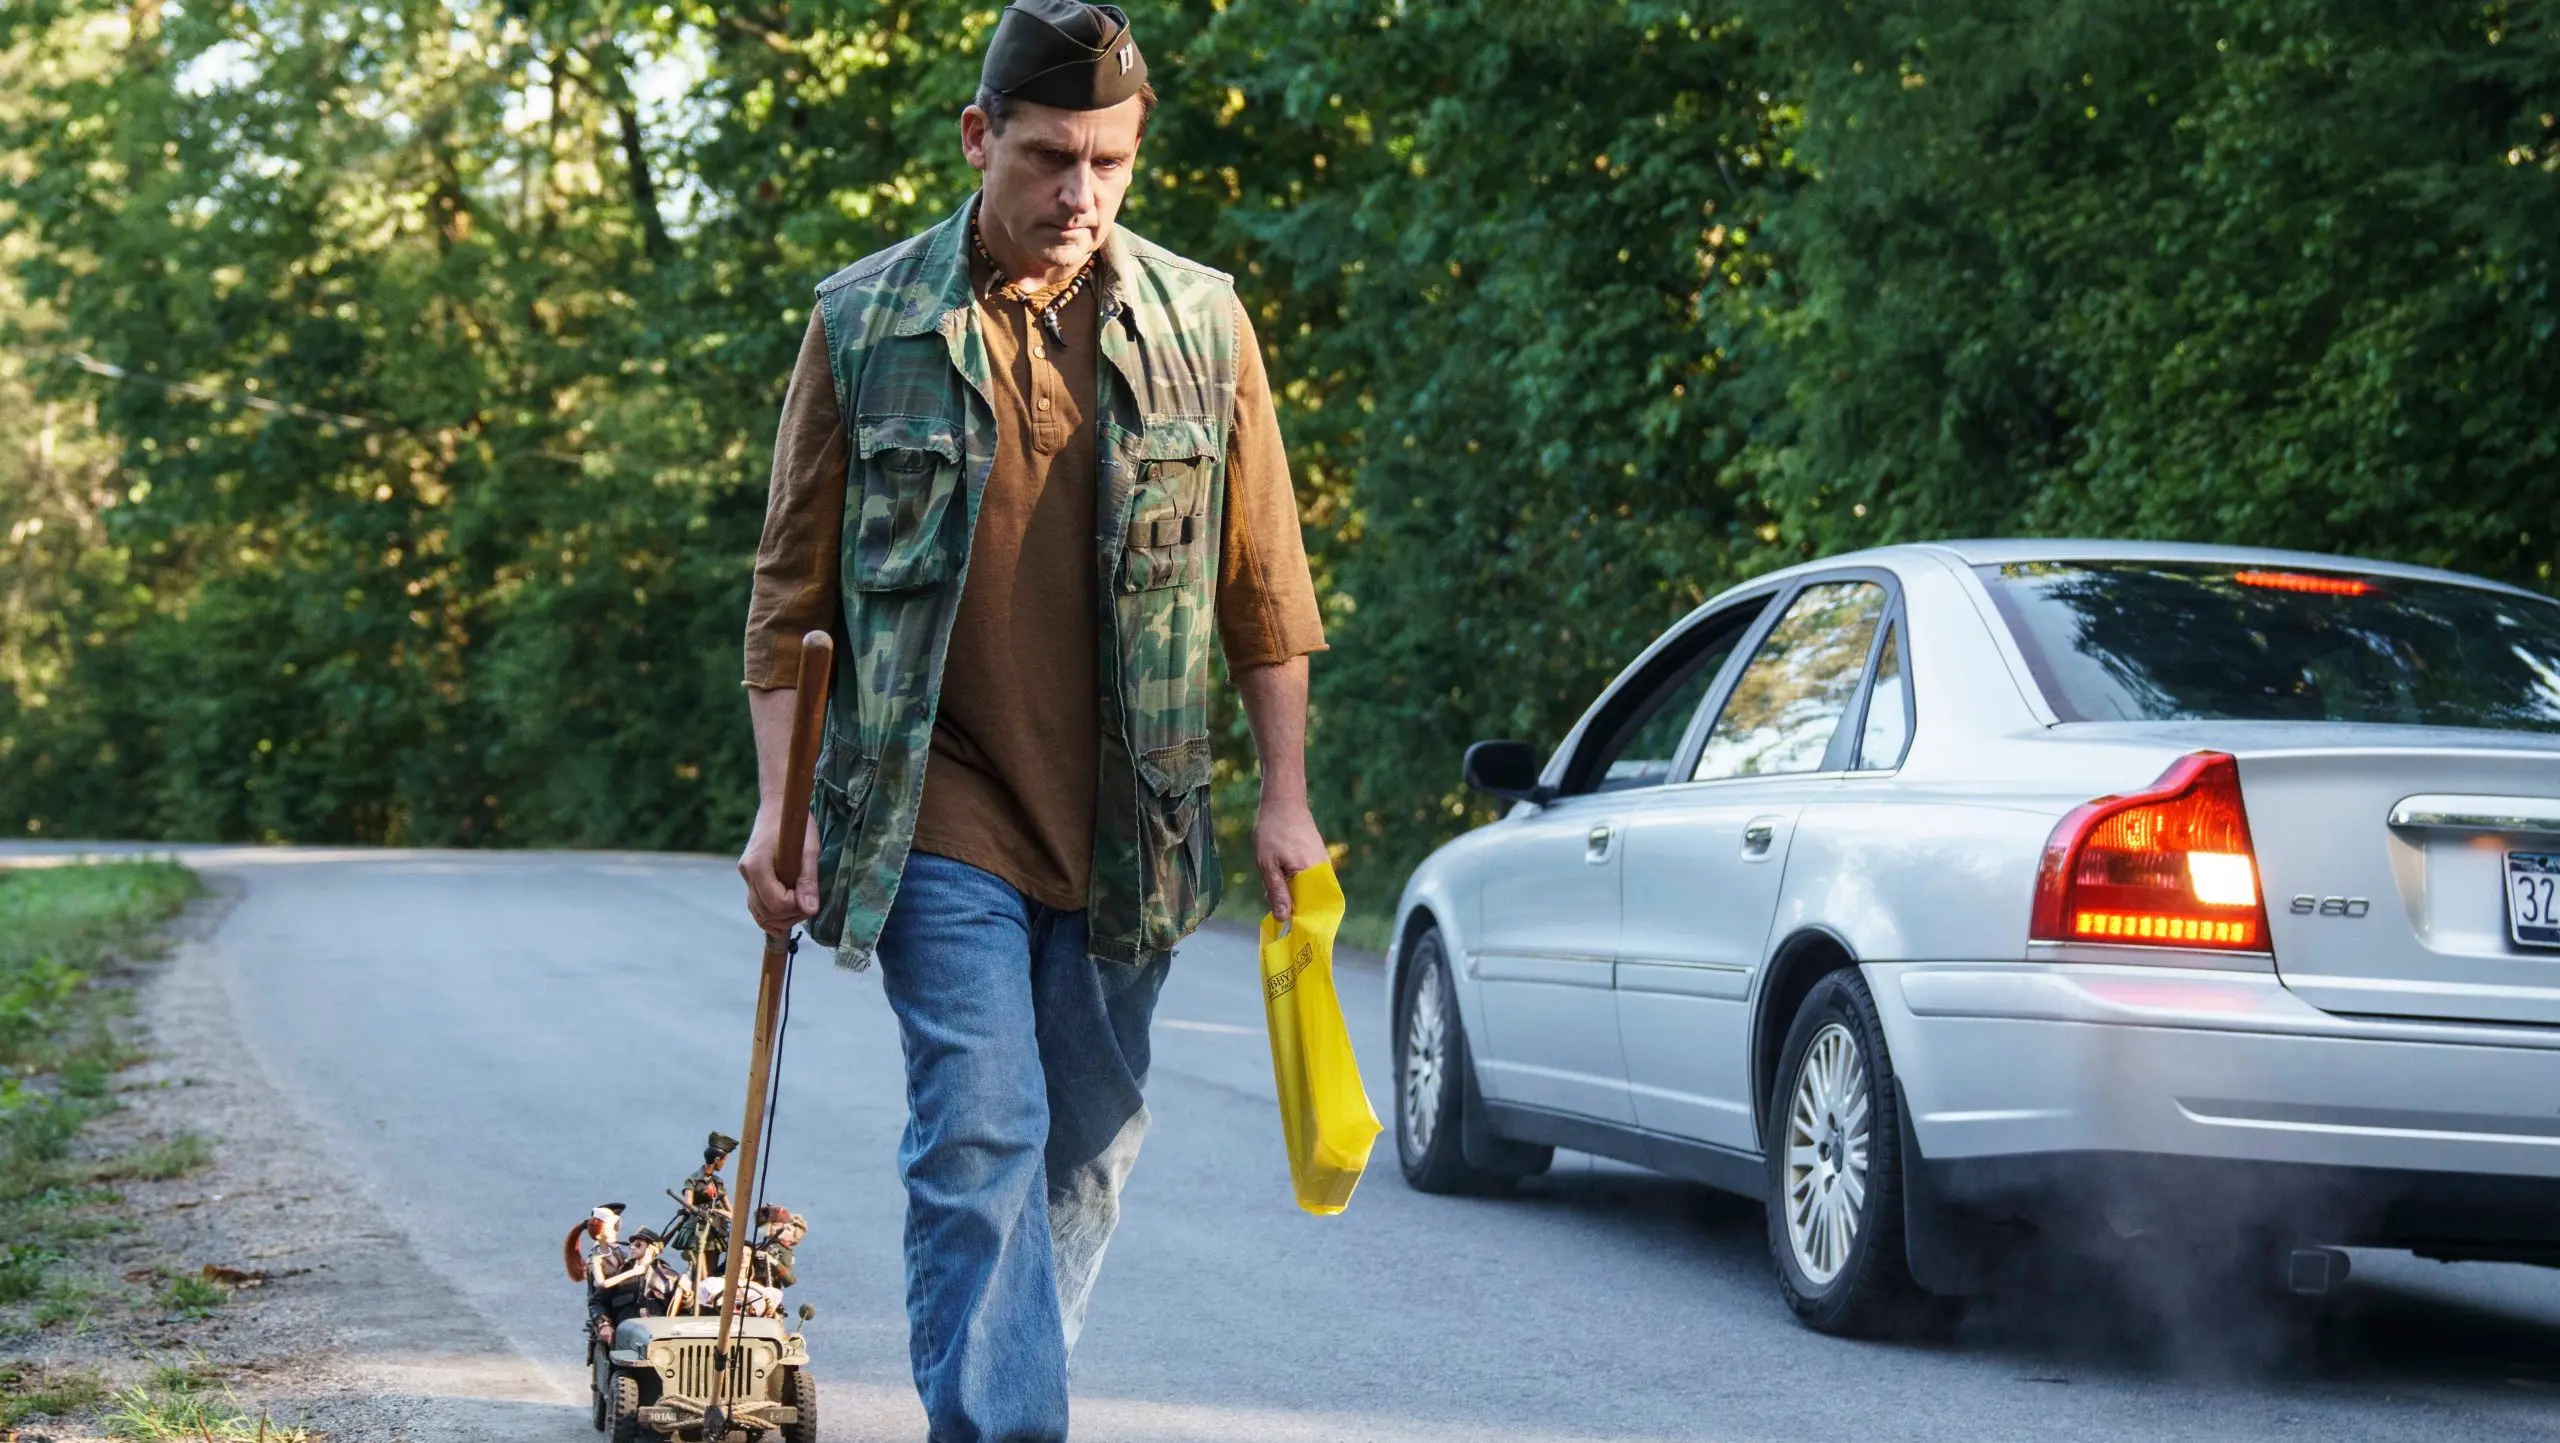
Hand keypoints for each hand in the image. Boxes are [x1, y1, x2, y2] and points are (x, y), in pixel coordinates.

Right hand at [738, 804, 821, 935]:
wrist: (778, 806)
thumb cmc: (794, 824)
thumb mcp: (808, 850)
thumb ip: (808, 881)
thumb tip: (810, 910)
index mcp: (757, 866)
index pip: (776, 903)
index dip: (795, 906)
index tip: (809, 895)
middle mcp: (746, 874)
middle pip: (766, 912)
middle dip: (790, 915)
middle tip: (808, 905)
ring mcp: (745, 876)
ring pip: (759, 912)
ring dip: (781, 918)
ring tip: (800, 908)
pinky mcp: (749, 878)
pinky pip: (756, 905)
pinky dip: (770, 915)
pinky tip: (785, 916)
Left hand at [1254, 795, 1328, 926]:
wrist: (1283, 801)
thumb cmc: (1272, 831)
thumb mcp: (1267, 864)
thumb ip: (1277, 892)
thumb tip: (1284, 919)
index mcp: (1312, 873)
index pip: (1312, 909)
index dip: (1300, 921)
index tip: (1287, 929)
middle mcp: (1323, 871)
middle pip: (1312, 903)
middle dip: (1294, 909)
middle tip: (1274, 906)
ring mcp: (1323, 864)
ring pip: (1310, 892)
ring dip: (1293, 896)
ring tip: (1272, 889)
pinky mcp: (1319, 859)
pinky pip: (1310, 881)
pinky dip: (1296, 885)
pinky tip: (1279, 878)